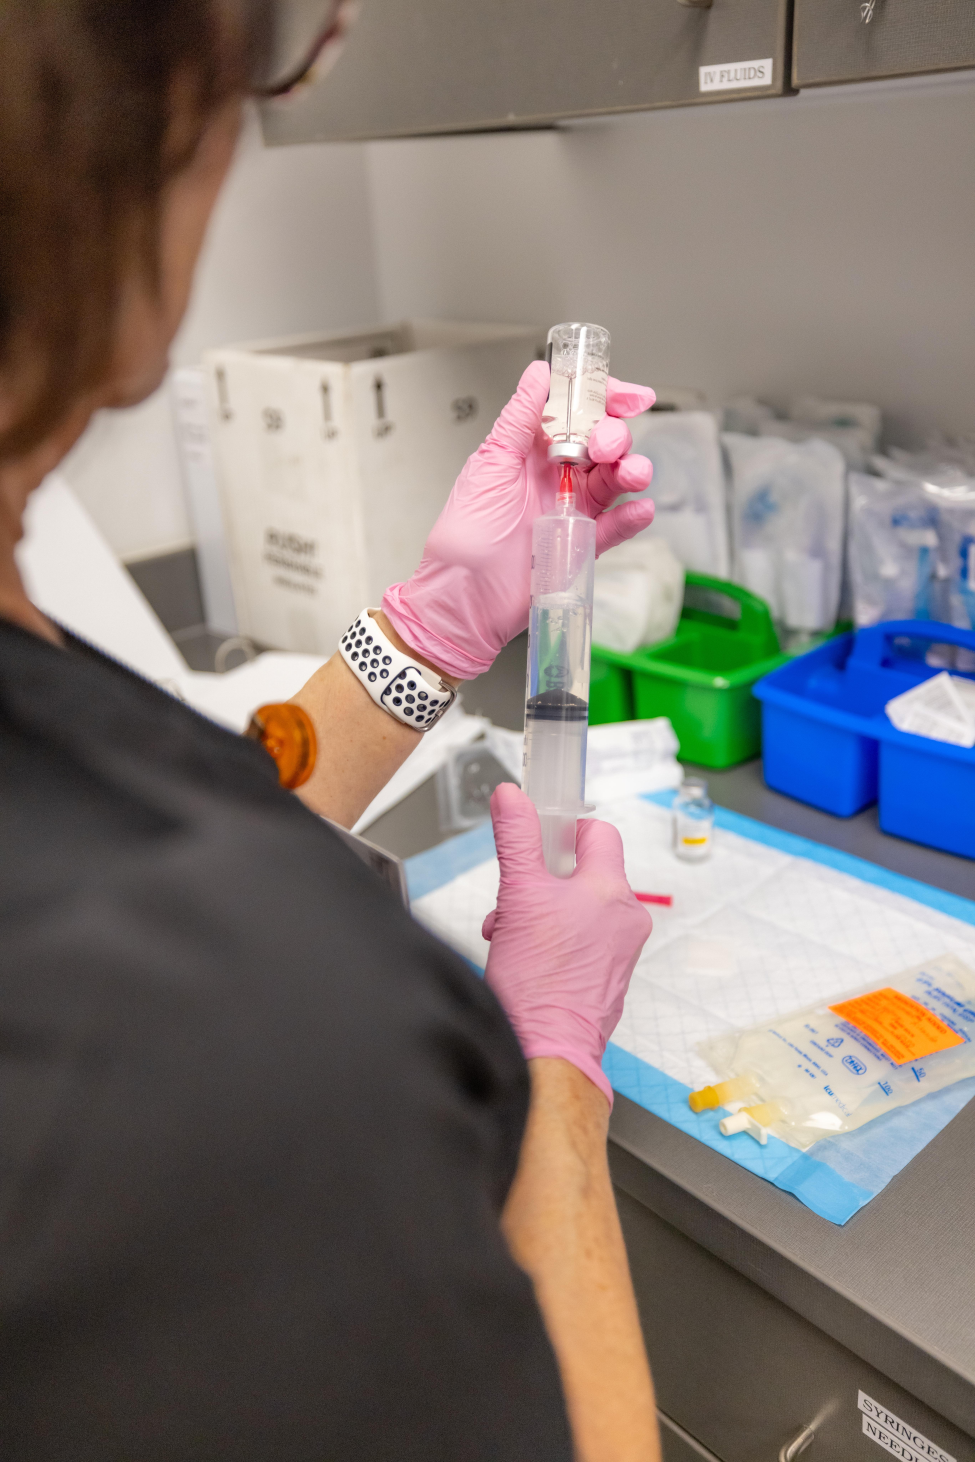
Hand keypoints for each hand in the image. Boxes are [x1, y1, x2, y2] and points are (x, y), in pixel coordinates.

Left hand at [382, 361, 654, 680]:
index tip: (630, 397)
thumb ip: (518, 419)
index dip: (606, 399)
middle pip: (603, 442)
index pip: (576, 412)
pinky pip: (617, 526)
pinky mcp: (582, 545)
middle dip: (615, 436)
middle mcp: (553, 476)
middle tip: (604, 447)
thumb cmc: (464, 538)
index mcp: (529, 450)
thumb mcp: (488, 466)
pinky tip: (639, 510)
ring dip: (632, 470)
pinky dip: (633, 517)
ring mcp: (571, 509)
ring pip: (616, 480)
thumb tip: (538, 374)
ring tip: (631, 475)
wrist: (463, 600)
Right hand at [481, 784, 652, 1105]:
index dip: (566, 831)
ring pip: (581, 909)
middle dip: (544, 882)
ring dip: (546, 913)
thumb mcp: (517, 895)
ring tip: (516, 936)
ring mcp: (623, 950)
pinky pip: (586, 941)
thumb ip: (517, 838)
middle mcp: (626, 917)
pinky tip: (530, 960)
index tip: (542, 841)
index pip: (599, 832)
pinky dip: (558, 941)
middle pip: (584, 873)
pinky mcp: (612, 977)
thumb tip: (512, 796)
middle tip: (516, 902)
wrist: (546, 1049)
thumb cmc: (536, 982)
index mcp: (610, 890)